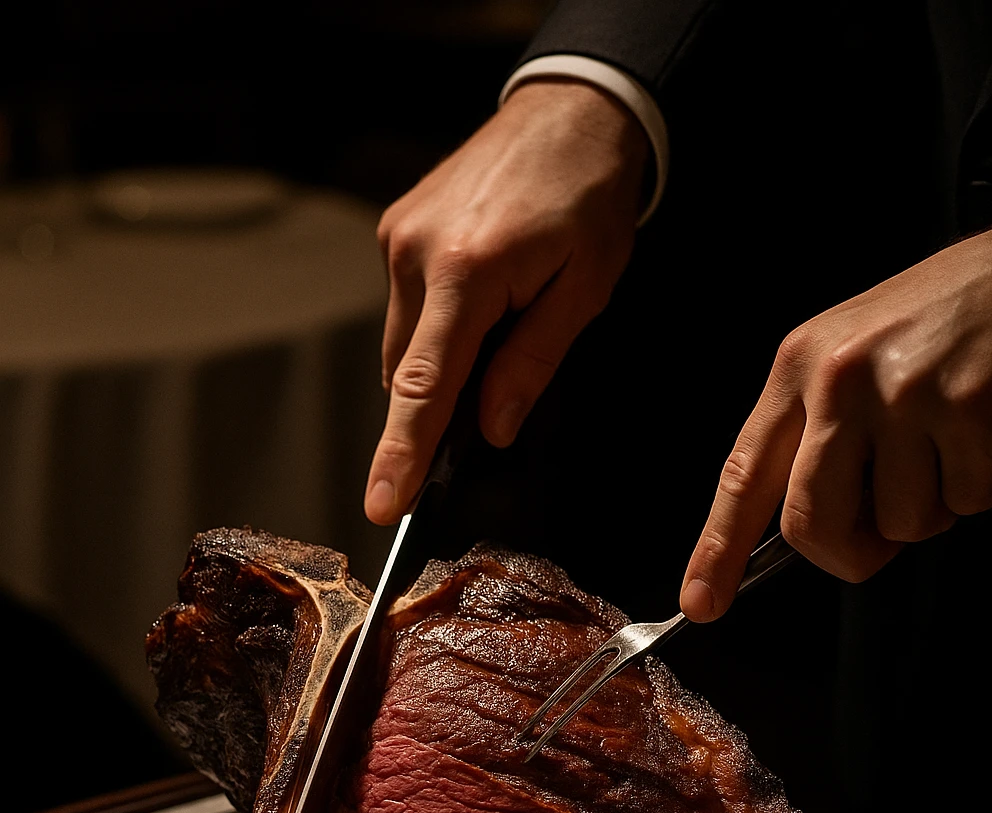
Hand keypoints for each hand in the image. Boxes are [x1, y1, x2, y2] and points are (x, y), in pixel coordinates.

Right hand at [363, 80, 648, 524]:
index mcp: (467, 271)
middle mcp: (416, 253)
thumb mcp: (584, 290)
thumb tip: (491, 431)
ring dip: (440, 365)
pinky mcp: (395, 228)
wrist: (573, 108)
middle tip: (490, 405)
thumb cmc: (590, 197)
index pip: (425, 388)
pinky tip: (479, 308)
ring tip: (501, 329)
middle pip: (407, 375)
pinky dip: (436, 330)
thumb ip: (531, 364)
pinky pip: (406, 310)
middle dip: (436, 410)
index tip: (381, 506)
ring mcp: (398, 237)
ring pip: (403, 347)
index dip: (402, 454)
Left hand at [680, 224, 991, 618]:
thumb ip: (817, 435)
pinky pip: (966, 500)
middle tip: (878, 540)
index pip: (743, 474)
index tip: (702, 601)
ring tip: (950, 444)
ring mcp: (903, 393)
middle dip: (850, 554)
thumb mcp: (849, 356)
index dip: (718, 549)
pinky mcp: (966, 409)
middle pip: (814, 523)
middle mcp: (840, 377)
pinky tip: (986, 432)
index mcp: (800, 365)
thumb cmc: (938, 320)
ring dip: (934, 507)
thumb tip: (806, 531)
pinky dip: (984, 482)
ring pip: (902, 523)